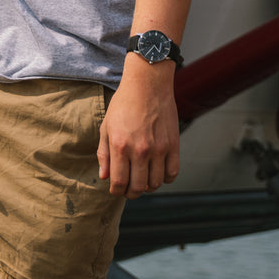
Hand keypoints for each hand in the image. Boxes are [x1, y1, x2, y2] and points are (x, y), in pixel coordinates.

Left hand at [97, 58, 179, 197]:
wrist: (147, 85)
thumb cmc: (123, 104)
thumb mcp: (106, 126)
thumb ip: (104, 153)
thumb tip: (104, 177)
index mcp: (120, 146)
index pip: (119, 182)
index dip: (117, 191)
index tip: (116, 190)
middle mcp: (140, 150)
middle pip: (138, 187)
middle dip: (131, 193)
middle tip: (129, 190)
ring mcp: (159, 149)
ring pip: (155, 184)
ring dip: (148, 187)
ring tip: (142, 181)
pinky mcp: (174, 145)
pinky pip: (172, 173)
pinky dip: (165, 179)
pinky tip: (157, 173)